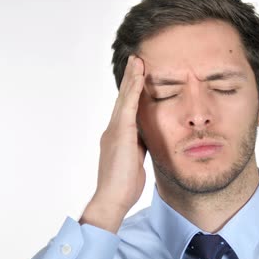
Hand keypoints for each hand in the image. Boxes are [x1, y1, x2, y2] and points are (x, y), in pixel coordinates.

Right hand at [80, 55, 146, 232]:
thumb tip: (146, 138)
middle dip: (129, 79)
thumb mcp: (135, 161)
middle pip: (123, 99)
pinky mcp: (120, 133)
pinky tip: (139, 76)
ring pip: (124, 98)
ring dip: (131, 78)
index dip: (132, 92)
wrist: (112, 199)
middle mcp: (113, 130)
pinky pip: (129, 106)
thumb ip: (139, 147)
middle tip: (136, 60)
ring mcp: (114, 130)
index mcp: (117, 137)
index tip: (138, 77)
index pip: (126, 109)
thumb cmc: (124, 186)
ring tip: (137, 60)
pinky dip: (134, 90)